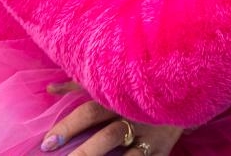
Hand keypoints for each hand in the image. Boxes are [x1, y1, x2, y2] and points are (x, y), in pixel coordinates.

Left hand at [40, 82, 181, 155]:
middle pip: (107, 137)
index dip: (68, 127)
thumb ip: (80, 85)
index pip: (89, 112)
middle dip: (85, 153)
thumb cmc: (138, 85)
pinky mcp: (161, 149)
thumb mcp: (111, 82)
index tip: (47, 143)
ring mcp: (150, 136)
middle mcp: (134, 116)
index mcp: (119, 98)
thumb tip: (50, 88)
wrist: (183, 87)